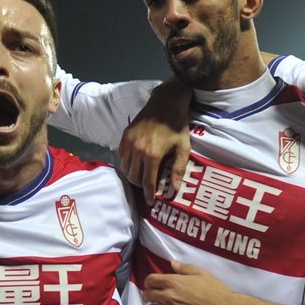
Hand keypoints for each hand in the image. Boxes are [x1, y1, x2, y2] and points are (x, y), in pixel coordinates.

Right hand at [117, 80, 192, 202]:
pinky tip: (135, 164)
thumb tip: (174, 189)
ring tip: (141, 177)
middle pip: (133, 177)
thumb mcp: (183, 148)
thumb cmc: (177, 126)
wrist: (166, 102)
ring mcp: (129, 142)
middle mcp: (137, 151)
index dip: (148, 194)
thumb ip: (178, 169)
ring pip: (125, 168)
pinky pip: (121, 156)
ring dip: (132, 175)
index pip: (147, 182)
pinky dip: (126, 164)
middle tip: (148, 188)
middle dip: (140, 186)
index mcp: (152, 155)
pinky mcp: (125, 136)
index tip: (150, 202)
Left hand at [142, 260, 236, 304]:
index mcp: (173, 282)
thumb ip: (184, 268)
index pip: (150, 280)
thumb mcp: (202, 273)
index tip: (153, 284)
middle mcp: (168, 297)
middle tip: (157, 296)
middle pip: (148, 296)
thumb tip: (173, 263)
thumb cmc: (216, 291)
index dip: (150, 282)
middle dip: (151, 295)